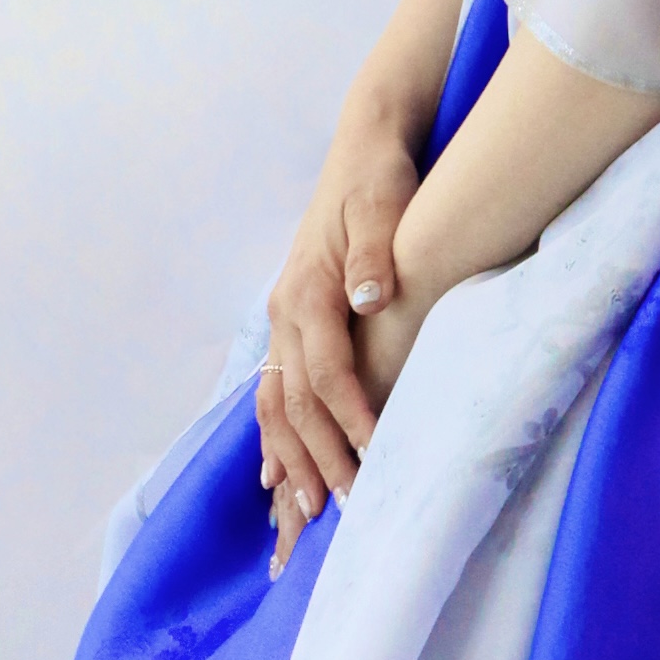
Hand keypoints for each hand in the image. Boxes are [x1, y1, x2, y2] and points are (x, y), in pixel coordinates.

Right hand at [260, 114, 421, 570]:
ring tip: (304, 510)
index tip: (372, 456)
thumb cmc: (381, 179)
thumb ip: (375, 252)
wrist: (362, 149)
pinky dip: (275, 436)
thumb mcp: (384, 204)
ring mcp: (283, 320)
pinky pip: (275, 392)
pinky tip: (276, 476)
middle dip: (316, 456)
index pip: (326, 371)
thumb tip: (367, 299)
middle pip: (295, 400)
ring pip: (276, 404)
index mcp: (307, 289)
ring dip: (291, 458)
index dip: (348, 417)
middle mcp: (286, 311)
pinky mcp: (292, 324)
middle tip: (341, 506)